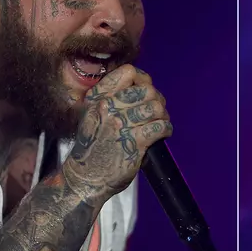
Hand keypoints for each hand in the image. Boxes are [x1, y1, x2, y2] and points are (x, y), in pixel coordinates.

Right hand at [63, 65, 171, 196]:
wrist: (85, 177)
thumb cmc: (92, 147)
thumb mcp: (92, 116)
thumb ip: (111, 99)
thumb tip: (143, 85)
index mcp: (97, 98)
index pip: (128, 72)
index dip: (143, 79)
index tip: (147, 90)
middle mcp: (107, 108)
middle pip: (146, 90)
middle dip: (157, 99)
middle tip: (157, 110)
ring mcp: (120, 125)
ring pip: (155, 107)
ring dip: (163, 115)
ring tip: (161, 122)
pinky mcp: (133, 142)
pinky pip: (159, 127)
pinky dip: (166, 129)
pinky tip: (163, 133)